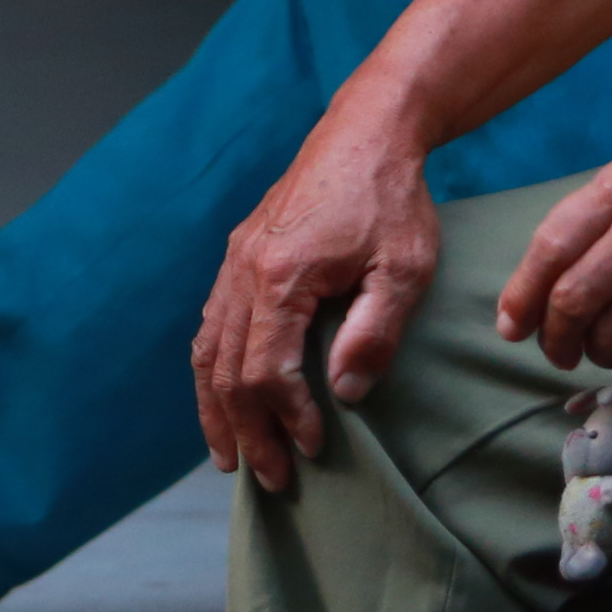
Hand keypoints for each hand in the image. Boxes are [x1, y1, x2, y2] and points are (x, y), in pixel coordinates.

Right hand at [193, 109, 443, 492]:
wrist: (364, 132)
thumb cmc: (392, 200)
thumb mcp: (405, 269)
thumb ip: (374, 334)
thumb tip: (344, 396)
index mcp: (281, 275)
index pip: (266, 370)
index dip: (287, 418)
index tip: (315, 448)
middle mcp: (244, 270)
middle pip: (226, 370)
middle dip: (246, 431)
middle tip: (272, 479)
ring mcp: (235, 261)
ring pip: (206, 350)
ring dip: (216, 409)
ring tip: (229, 456)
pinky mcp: (238, 255)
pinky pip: (210, 325)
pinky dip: (212, 371)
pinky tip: (224, 396)